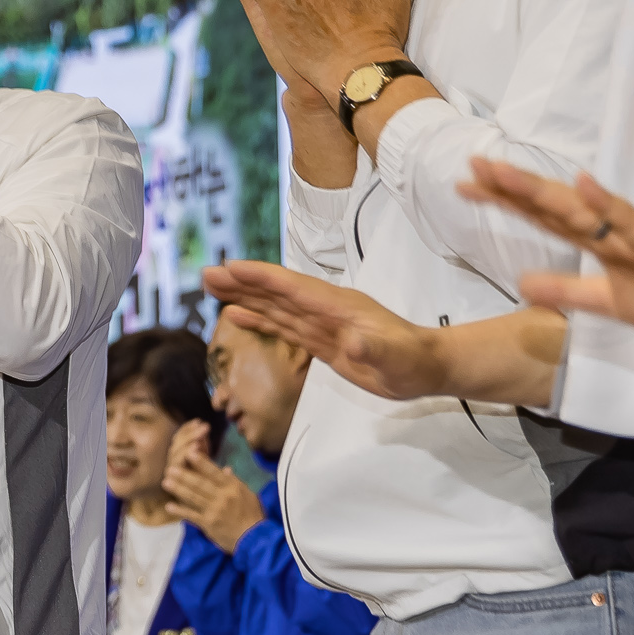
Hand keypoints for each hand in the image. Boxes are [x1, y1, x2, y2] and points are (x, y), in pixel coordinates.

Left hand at [161, 419, 264, 550]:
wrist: (255, 539)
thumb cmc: (253, 515)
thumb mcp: (248, 494)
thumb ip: (234, 481)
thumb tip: (225, 468)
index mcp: (232, 487)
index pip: (214, 472)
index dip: (201, 462)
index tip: (189, 453)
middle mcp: (222, 497)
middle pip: (200, 484)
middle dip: (184, 475)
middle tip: (170, 468)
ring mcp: (214, 510)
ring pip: (193, 497)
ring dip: (178, 489)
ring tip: (166, 482)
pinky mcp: (208, 524)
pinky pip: (192, 516)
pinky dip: (180, 511)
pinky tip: (169, 506)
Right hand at [204, 260, 445, 398]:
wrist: (426, 367)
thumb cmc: (412, 361)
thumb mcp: (396, 357)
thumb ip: (374, 349)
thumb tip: (354, 343)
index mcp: (338, 306)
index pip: (293, 288)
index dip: (262, 278)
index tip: (231, 267)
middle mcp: (325, 309)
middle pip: (277, 293)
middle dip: (243, 283)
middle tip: (207, 274)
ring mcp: (322, 324)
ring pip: (276, 307)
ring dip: (245, 297)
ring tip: (213, 288)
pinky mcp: (322, 341)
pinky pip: (284, 326)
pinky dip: (260, 319)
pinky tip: (239, 316)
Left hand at [459, 158, 633, 332]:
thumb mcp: (611, 304)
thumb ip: (569, 293)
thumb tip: (521, 284)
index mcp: (597, 244)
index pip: (542, 218)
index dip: (505, 202)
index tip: (465, 187)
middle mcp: (609, 232)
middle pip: (551, 205)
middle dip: (511, 187)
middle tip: (470, 165)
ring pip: (580, 208)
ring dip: (542, 189)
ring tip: (503, 171)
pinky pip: (630, 223)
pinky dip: (606, 203)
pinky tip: (583, 183)